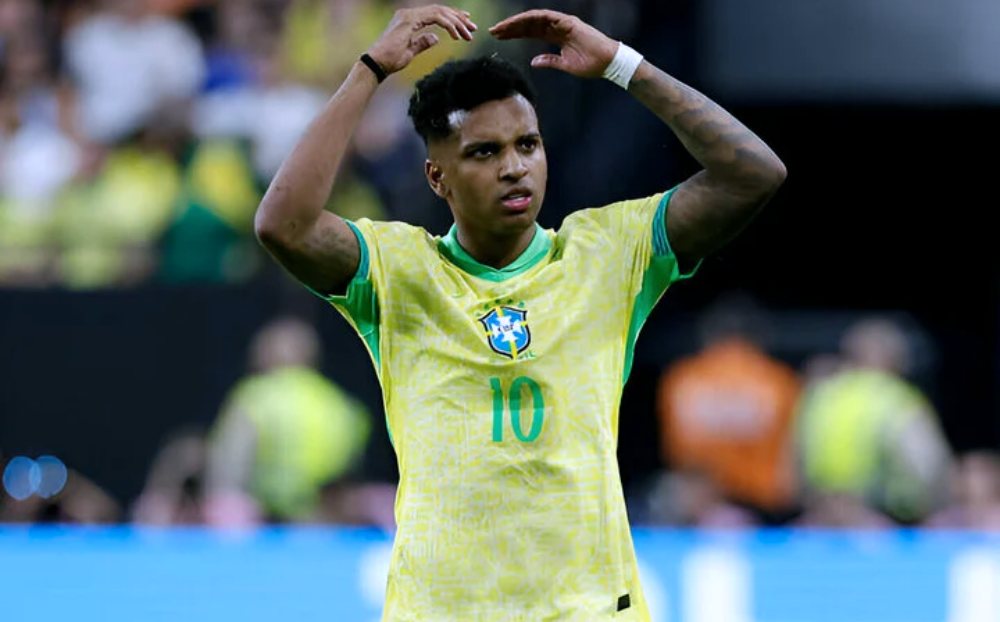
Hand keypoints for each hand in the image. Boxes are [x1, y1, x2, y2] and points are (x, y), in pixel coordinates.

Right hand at [367, 5, 477, 74]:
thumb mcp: (411, 51)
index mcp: (410, 19)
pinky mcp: (410, 20)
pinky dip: (449, 26)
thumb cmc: (391, 60)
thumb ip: (423, 43)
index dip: (452, 18)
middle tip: (473, 28)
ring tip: (469, 33)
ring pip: (440, 12)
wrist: (377, 64)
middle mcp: (409, 13)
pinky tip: (457, 36)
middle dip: (459, 19)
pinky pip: (436, 18)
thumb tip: (435, 38)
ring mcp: (409, 15)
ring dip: (457, 23)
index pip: (436, 13)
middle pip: (441, 10)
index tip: (466, 25)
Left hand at [489, 9, 617, 77]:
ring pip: (534, 19)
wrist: (608, 62)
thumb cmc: (591, 64)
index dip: (515, 34)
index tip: (499, 38)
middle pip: (529, 25)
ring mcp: (562, 23)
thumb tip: (533, 62)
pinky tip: (517, 22)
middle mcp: (557, 27)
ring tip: (500, 28)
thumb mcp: (565, 65)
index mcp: (556, 36)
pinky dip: (531, 18)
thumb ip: (549, 61)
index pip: (531, 33)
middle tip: (492, 31)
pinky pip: (546, 17)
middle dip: (510, 28)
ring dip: (516, 23)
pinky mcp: (568, 22)